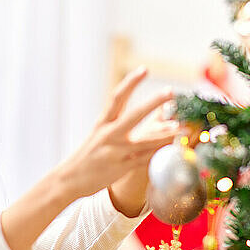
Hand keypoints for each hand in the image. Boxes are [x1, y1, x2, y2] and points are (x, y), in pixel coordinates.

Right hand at [57, 66, 181, 199]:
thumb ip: (115, 125)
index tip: (144, 69)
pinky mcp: (121, 168)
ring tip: (180, 127)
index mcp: (102, 124)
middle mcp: (108, 135)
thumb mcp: (98, 135)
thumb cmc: (86, 156)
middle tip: (170, 91)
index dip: (131, 83)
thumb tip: (136, 113)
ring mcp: (116, 152)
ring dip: (165, 134)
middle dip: (153, 102)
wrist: (69, 179)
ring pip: (145, 141)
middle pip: (134, 115)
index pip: (117, 98)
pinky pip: (145, 159)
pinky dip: (159, 153)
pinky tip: (172, 148)